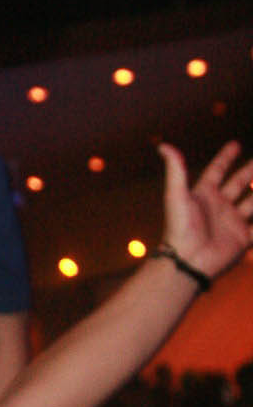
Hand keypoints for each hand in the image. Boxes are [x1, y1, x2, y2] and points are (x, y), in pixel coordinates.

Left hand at [160, 140, 252, 280]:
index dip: (225, 158)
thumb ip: (175, 170)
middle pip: (239, 183)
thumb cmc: (180, 228)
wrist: (188, 261)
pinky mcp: (242, 238)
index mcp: (204, 195)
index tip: (235, 145)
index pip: (217, 171)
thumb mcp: (176, 195)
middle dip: (250, 171)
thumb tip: (163, 145)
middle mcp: (219, 207)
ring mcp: (232, 222)